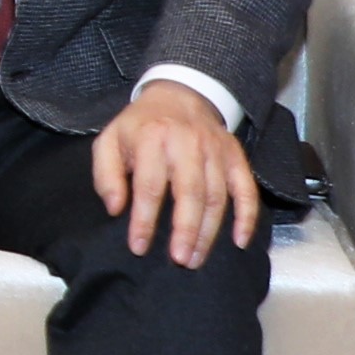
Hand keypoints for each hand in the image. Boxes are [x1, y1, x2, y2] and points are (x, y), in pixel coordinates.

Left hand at [89, 78, 260, 264]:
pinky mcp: (235, 155)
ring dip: (209, 230)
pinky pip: (246, 187)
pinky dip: (247, 215)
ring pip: (217, 195)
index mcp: (153, 138)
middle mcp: (188, 142)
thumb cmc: (139, 127)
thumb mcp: (109, 141)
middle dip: (186, 229)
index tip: (138, 247)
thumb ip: (106, 175)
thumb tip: (115, 209)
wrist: (179, 94)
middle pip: (191, 191)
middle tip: (180, 260)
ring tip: (196, 258)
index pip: (150, 185)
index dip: (144, 219)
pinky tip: (239, 241)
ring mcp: (215, 149)